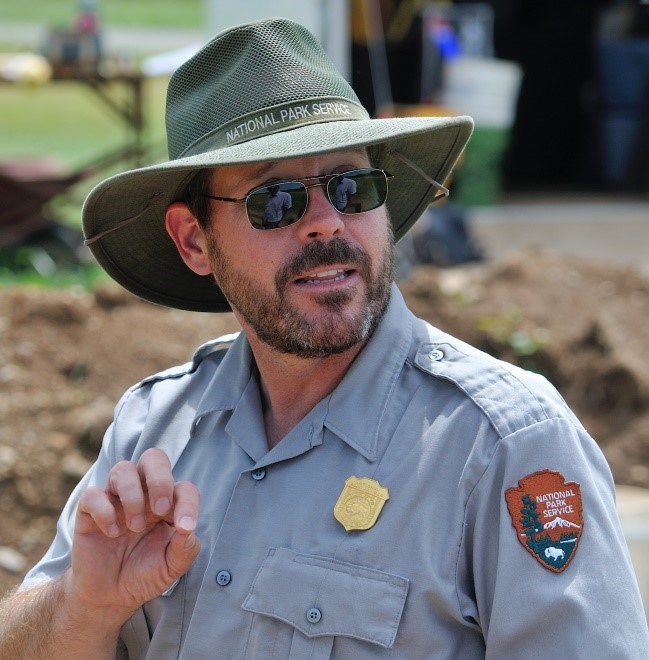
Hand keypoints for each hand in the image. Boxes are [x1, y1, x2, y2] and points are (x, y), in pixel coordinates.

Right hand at [67, 448, 200, 624]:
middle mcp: (144, 494)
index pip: (183, 488)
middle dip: (160, 478)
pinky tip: (112, 532)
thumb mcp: (172, 567)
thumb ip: (185, 549)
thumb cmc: (145, 575)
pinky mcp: (89, 511)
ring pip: (123, 469)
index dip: (188, 503)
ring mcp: (116, 499)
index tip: (184, 528)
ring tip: (135, 526)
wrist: (110, 597)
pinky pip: (93, 494)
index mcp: (168, 504)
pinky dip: (104, 511)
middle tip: (159, 509)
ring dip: (133, 496)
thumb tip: (187, 527)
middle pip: (153, 458)